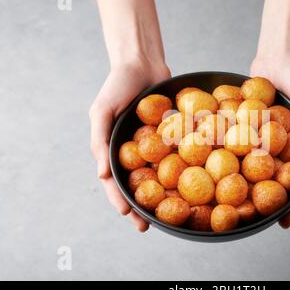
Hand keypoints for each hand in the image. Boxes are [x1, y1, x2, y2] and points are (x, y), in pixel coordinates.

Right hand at [89, 61, 169, 231]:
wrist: (143, 62)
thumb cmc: (118, 84)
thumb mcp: (102, 110)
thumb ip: (99, 139)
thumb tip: (102, 175)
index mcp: (113, 148)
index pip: (114, 181)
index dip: (119, 199)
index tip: (127, 216)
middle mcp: (132, 150)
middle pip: (136, 184)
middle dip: (140, 207)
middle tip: (147, 226)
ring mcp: (152, 145)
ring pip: (157, 175)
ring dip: (161, 195)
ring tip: (169, 214)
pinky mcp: (169, 136)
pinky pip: (175, 155)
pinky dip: (180, 170)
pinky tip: (190, 184)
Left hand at [250, 54, 289, 228]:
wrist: (277, 56)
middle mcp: (286, 145)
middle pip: (284, 178)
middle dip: (279, 200)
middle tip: (272, 221)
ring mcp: (267, 139)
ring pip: (262, 168)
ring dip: (257, 188)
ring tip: (248, 208)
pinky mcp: (250, 130)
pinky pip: (244, 148)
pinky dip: (237, 162)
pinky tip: (226, 176)